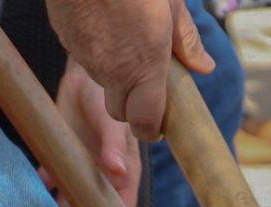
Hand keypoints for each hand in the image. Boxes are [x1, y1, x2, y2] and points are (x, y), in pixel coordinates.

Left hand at [40, 62, 140, 206]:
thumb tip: (119, 173)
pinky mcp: (63, 154)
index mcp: (123, 172)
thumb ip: (114, 147)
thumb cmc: (106, 97)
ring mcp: (83, 166)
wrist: (83, 74)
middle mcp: (104, 174)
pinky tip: (34, 190)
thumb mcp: (113, 122)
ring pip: (73, 198)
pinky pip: (52, 178)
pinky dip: (43, 187)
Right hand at [46, 0, 213, 140]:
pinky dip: (96, 51)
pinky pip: (84, 58)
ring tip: (126, 41)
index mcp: (145, 65)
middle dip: (133, 104)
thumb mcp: (172, 3)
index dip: (151, 129)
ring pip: (102, 82)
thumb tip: (204, 66)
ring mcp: (85, 56)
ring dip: (115, 73)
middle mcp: (112, 69)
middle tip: (147, 80)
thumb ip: (187, 41)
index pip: (144, 123)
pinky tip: (105, 25)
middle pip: (120, 110)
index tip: (159, 124)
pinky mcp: (66, 40)